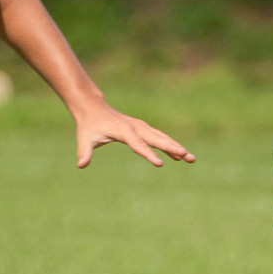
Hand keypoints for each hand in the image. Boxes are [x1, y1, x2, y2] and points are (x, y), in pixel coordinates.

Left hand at [74, 101, 193, 167]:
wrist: (94, 108)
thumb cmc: (89, 125)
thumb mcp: (84, 138)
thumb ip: (84, 151)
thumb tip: (81, 165)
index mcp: (122, 130)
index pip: (137, 144)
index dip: (148, 154)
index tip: (160, 164)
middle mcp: (135, 127)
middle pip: (156, 139)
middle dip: (172, 148)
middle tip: (187, 156)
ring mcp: (141, 127)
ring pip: (162, 138)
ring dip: (176, 147)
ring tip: (191, 158)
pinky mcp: (143, 129)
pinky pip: (160, 138)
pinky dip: (170, 146)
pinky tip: (180, 156)